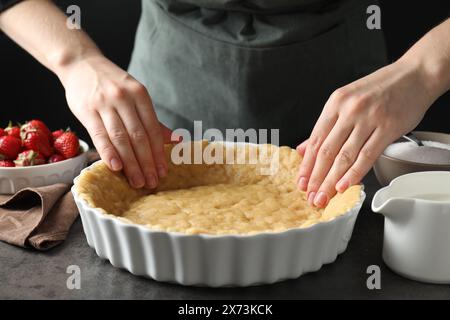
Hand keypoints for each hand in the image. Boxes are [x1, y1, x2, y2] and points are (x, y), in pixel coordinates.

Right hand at [60, 55, 172, 188]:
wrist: (80, 63)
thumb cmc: (112, 84)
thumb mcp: (135, 95)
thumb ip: (152, 119)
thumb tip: (175, 139)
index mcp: (140, 94)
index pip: (153, 129)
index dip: (159, 153)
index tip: (163, 171)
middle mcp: (124, 98)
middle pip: (139, 137)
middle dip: (147, 162)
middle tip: (152, 182)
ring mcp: (105, 104)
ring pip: (121, 138)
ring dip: (131, 163)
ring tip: (137, 181)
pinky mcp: (87, 110)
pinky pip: (100, 135)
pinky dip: (108, 152)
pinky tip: (116, 167)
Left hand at [297, 60, 434, 206]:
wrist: (414, 75)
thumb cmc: (380, 88)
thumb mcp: (346, 100)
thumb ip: (325, 126)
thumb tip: (304, 149)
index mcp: (335, 103)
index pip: (315, 140)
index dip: (307, 165)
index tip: (301, 182)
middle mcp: (349, 110)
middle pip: (327, 151)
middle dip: (316, 178)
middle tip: (310, 196)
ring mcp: (368, 119)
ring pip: (344, 156)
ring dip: (331, 181)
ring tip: (324, 196)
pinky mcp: (388, 128)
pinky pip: (367, 155)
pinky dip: (354, 173)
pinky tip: (344, 186)